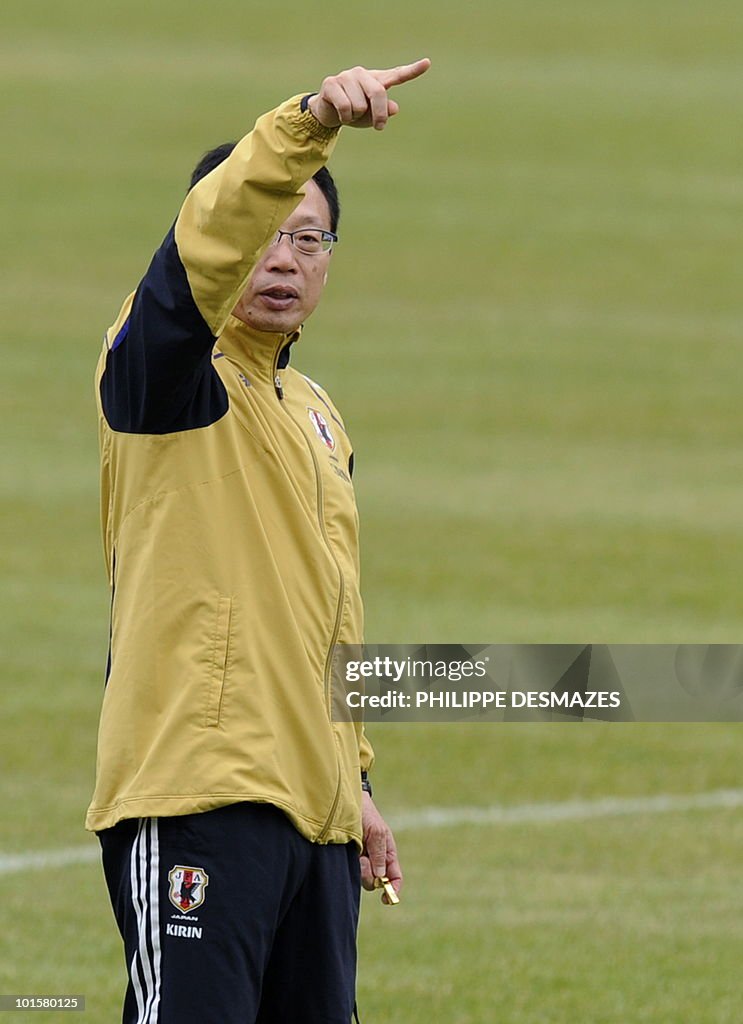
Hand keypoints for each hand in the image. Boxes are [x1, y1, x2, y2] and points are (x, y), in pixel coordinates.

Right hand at [308, 58, 430, 130]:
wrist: (327, 112)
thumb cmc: (354, 113)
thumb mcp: (372, 116)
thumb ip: (384, 111)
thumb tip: (394, 108)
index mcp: (377, 81)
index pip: (398, 74)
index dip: (413, 70)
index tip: (427, 63)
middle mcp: (363, 74)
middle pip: (378, 93)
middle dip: (379, 115)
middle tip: (379, 126)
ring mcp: (347, 76)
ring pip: (360, 105)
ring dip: (356, 117)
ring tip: (350, 113)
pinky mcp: (332, 83)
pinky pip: (346, 106)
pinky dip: (345, 117)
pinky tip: (340, 114)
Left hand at [360, 791, 402, 902]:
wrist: (346, 803)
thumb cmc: (366, 814)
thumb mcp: (377, 831)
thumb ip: (380, 854)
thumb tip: (380, 877)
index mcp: (388, 854)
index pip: (394, 877)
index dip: (393, 889)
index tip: (386, 898)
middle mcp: (375, 860)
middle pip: (375, 882)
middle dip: (369, 874)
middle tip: (363, 858)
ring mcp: (362, 861)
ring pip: (362, 877)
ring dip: (359, 867)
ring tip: (355, 848)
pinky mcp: (349, 860)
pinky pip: (351, 871)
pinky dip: (350, 865)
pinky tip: (349, 851)